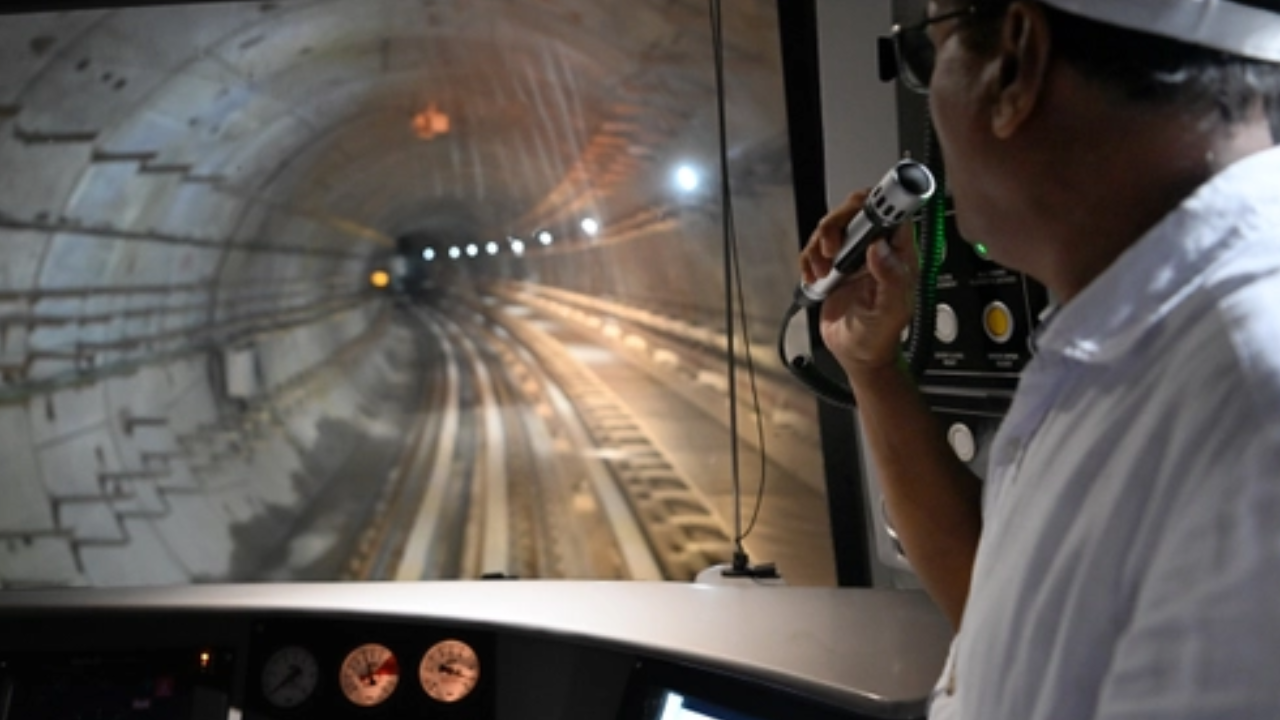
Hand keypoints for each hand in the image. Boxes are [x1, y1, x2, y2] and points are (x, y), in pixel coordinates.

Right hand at [799, 189, 918, 377]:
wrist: (856, 354)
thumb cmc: (880, 335)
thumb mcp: (891, 311)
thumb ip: (890, 278)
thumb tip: (878, 246)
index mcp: (897, 253)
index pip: (891, 213)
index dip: (877, 204)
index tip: (860, 214)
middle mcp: (874, 248)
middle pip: (854, 211)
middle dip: (837, 224)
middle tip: (832, 250)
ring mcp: (850, 256)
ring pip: (831, 226)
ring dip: (819, 246)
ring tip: (824, 273)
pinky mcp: (830, 266)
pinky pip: (813, 249)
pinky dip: (808, 260)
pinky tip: (814, 278)